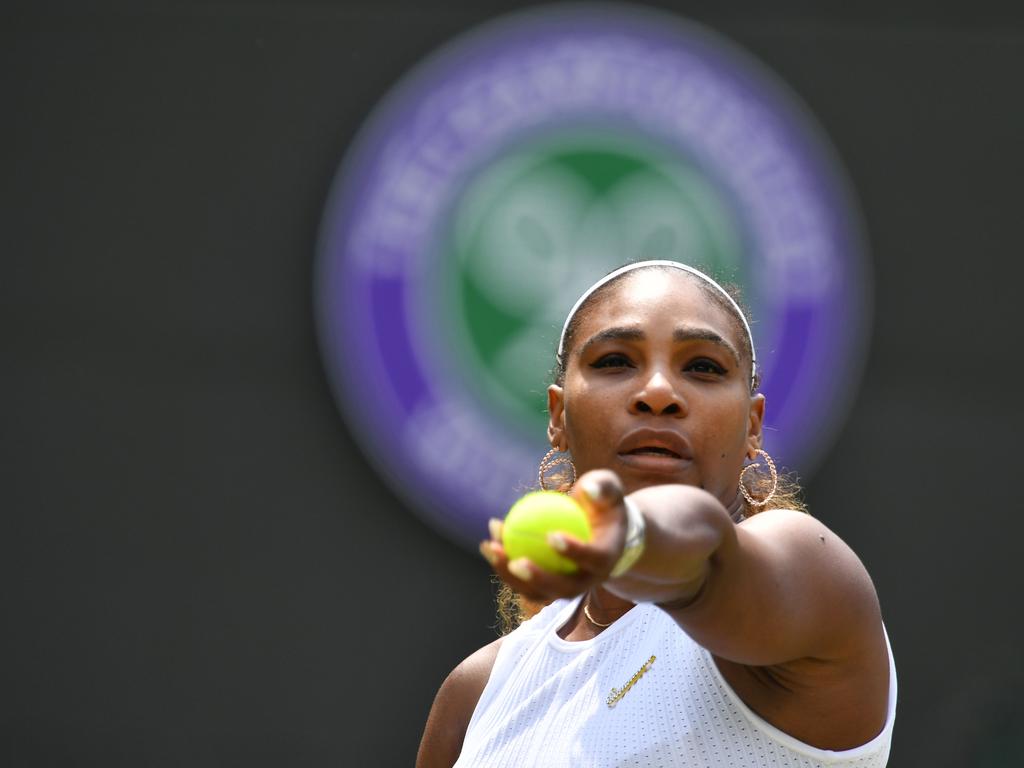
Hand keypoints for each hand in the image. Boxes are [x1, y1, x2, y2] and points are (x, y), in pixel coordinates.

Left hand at [479, 470, 627, 602]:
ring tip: (490, 548)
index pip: (592, 559)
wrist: (599, 529)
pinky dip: (504, 564)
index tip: (551, 536)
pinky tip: (488, 542)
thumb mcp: (608, 487)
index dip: (573, 552)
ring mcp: (566, 588)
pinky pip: (523, 581)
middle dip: (536, 578)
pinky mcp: (547, 588)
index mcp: (606, 559)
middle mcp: (588, 580)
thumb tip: (588, 488)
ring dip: (509, 574)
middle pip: (562, 588)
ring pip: (536, 590)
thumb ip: (602, 486)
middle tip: (515, 560)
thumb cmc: (602, 503)